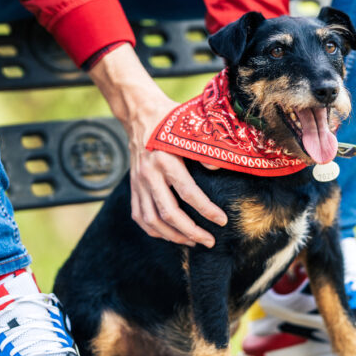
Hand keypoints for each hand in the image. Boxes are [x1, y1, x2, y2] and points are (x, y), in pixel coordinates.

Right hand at [88, 44, 226, 247]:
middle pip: (168, 213)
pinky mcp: (132, 187)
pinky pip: (140, 216)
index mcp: (165, 160)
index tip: (222, 221)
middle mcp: (148, 174)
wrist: (139, 113)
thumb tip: (218, 170)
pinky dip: (154, 231)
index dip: (206, 210)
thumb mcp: (189, 128)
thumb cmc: (170, 120)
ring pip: (152, 220)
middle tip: (209, 241)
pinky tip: (170, 235)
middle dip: (191, 231)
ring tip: (193, 242)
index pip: (188, 192)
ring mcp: (137, 183)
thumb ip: (204, 149)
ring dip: (173, 236)